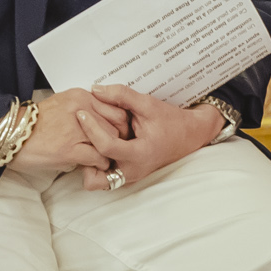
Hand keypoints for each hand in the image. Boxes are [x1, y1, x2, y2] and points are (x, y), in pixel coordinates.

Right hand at [21, 88, 129, 173]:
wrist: (11, 134)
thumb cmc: (35, 122)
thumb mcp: (62, 103)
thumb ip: (83, 107)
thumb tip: (102, 118)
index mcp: (80, 96)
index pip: (115, 106)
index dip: (122, 121)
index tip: (121, 130)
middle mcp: (81, 109)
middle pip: (118, 124)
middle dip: (121, 137)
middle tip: (120, 147)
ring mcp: (76, 130)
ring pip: (110, 141)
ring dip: (112, 152)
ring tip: (109, 158)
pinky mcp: (69, 149)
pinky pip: (97, 157)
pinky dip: (101, 164)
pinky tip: (97, 165)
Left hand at [77, 84, 225, 187]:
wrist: (189, 135)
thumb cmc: (171, 121)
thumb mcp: (148, 104)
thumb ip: (122, 95)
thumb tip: (96, 89)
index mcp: (139, 154)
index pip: (106, 147)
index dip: (91, 128)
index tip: (81, 113)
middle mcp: (132, 171)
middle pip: (94, 177)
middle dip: (84, 158)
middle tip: (81, 136)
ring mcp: (129, 177)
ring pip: (96, 181)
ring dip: (89, 164)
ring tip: (89, 142)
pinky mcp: (126, 176)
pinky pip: (104, 178)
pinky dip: (97, 164)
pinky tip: (98, 145)